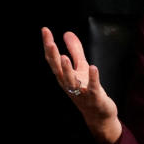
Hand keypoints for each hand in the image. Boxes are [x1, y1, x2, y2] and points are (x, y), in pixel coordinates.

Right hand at [41, 27, 121, 143]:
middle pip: (58, 69)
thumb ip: (75, 50)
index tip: (45, 30)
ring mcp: (81, 92)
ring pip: (71, 81)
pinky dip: (92, 78)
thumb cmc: (87, 89)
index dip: (49, 45)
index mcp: (64, 76)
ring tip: (64, 57)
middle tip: (49, 42)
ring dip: (67, 70)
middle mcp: (69, 84)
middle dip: (53, 56)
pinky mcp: (94, 97)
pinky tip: (93, 67)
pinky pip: (92, 87)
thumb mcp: (81, 67)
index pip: (53, 59)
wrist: (98, 114)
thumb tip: (67, 33)